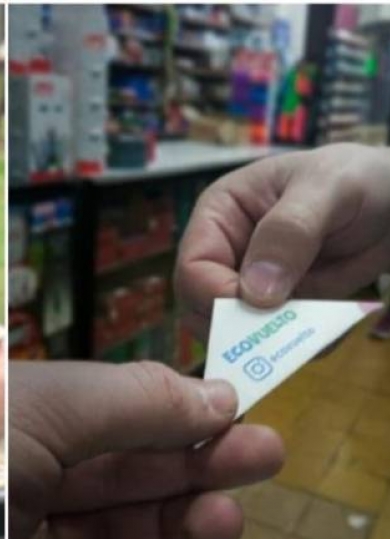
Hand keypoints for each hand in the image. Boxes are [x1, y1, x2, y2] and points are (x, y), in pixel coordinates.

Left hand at [9, 361, 283, 538]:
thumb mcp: (42, 409)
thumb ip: (132, 401)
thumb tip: (220, 396)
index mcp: (8, 421)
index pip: (101, 416)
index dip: (168, 414)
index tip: (232, 411)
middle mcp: (11, 482)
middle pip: (114, 477)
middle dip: (191, 466)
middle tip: (262, 456)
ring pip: (107, 537)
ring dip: (173, 527)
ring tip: (226, 518)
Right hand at [175, 143, 389, 337]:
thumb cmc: (357, 180)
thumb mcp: (327, 189)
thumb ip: (289, 231)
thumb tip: (253, 291)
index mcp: (219, 217)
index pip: (193, 268)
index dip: (214, 294)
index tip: (258, 309)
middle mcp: (226, 254)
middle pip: (202, 308)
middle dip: (240, 327)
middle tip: (282, 335)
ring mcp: (252, 285)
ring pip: (236, 333)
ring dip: (272, 342)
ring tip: (315, 333)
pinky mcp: (280, 308)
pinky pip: (275, 342)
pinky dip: (300, 346)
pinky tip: (328, 330)